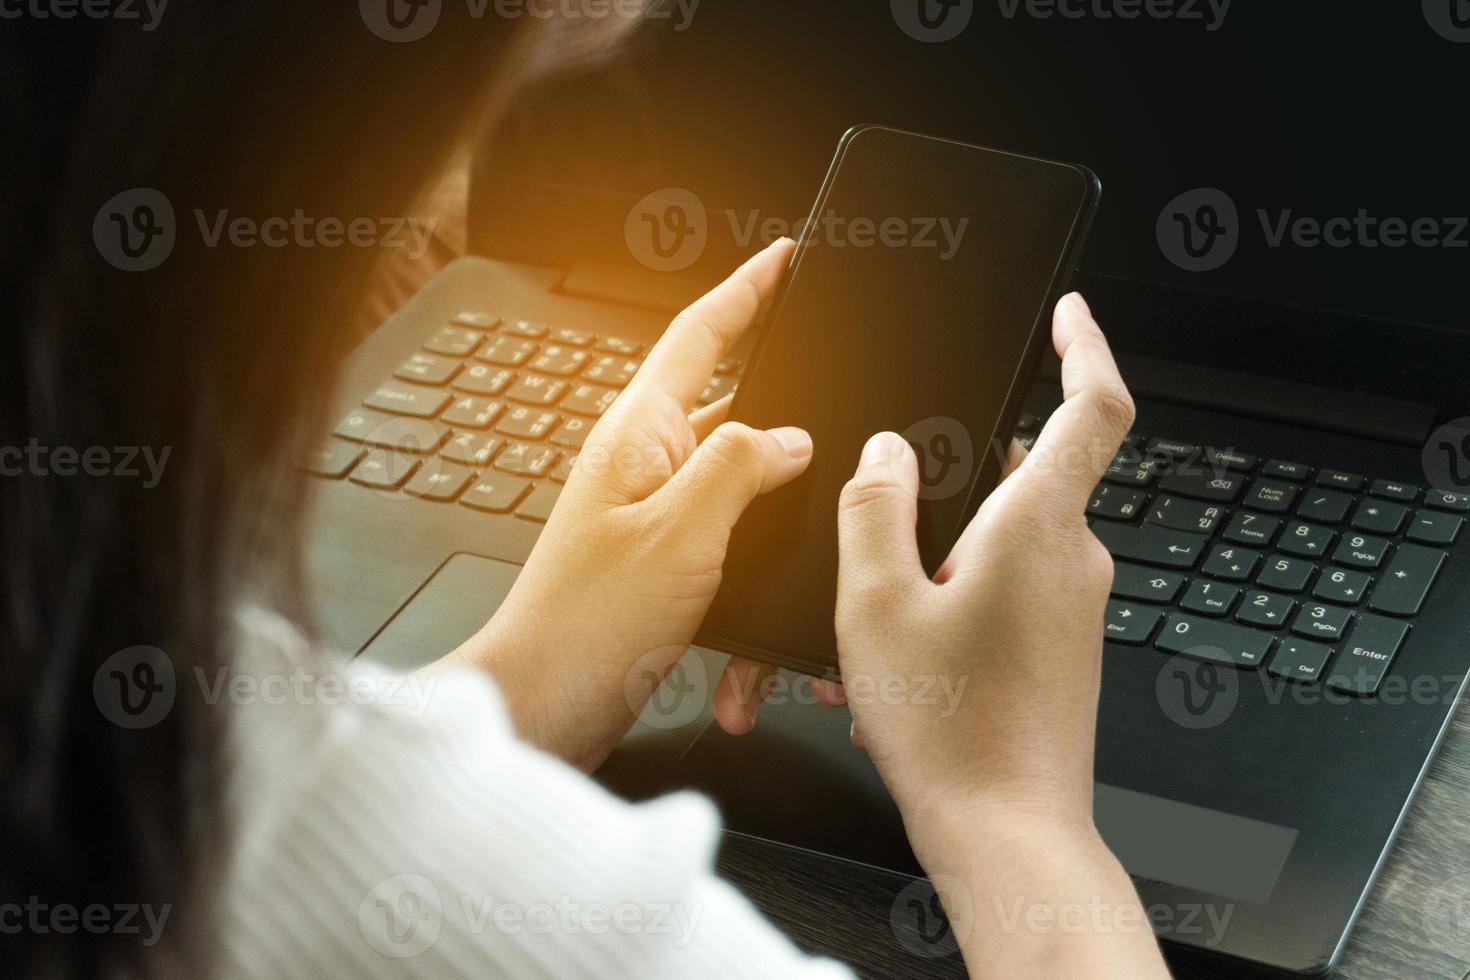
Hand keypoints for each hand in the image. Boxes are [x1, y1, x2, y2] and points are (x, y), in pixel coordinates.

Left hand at [443, 239, 812, 768]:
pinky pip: (729, 551)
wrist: (543, 709)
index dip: (745, 290)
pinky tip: (754, 641)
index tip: (783, 256)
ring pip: (739, 489)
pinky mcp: (663, 565)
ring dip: (775, 521)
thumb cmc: (585, 626)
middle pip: (728, 406)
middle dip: (785, 407)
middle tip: (837, 391)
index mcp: (638, 436)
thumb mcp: (678, 534)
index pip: (699, 337)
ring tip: (816, 526)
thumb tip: (789, 437)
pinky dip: (751, 585)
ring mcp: (653, 516)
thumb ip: (737, 469)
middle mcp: (644, 466)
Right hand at [833, 293, 1166, 978]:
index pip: (1094, 406)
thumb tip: (887, 453)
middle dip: (958, 480)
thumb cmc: (951, 730)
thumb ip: (876, 509)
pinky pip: (1009, 592)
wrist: (1007, 836)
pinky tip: (903, 654)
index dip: (1087, 345)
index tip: (1070, 312)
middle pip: (1025, 475)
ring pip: (1006, 542)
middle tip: (893, 511)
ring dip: (943, 557)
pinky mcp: (1063, 647)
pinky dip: (956, 601)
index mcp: (1039, 528)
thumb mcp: (875, 603)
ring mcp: (1075, 608)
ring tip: (878, 616)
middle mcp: (1074, 561)